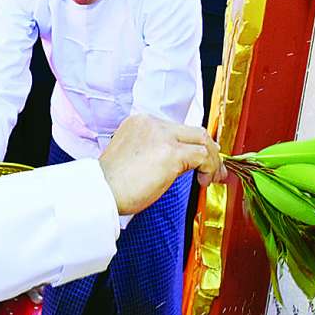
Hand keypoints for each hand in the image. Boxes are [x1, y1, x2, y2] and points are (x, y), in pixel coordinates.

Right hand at [98, 115, 223, 214]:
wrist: (100, 192)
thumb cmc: (112, 184)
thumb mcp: (133, 157)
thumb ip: (156, 152)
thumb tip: (183, 162)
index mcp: (140, 123)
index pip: (177, 129)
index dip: (193, 145)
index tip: (200, 161)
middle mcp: (152, 123)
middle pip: (194, 131)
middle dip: (209, 150)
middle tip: (215, 169)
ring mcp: (162, 136)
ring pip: (202, 140)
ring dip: (212, 161)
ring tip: (211, 178)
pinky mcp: (171, 153)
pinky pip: (202, 156)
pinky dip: (209, 168)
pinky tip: (203, 182)